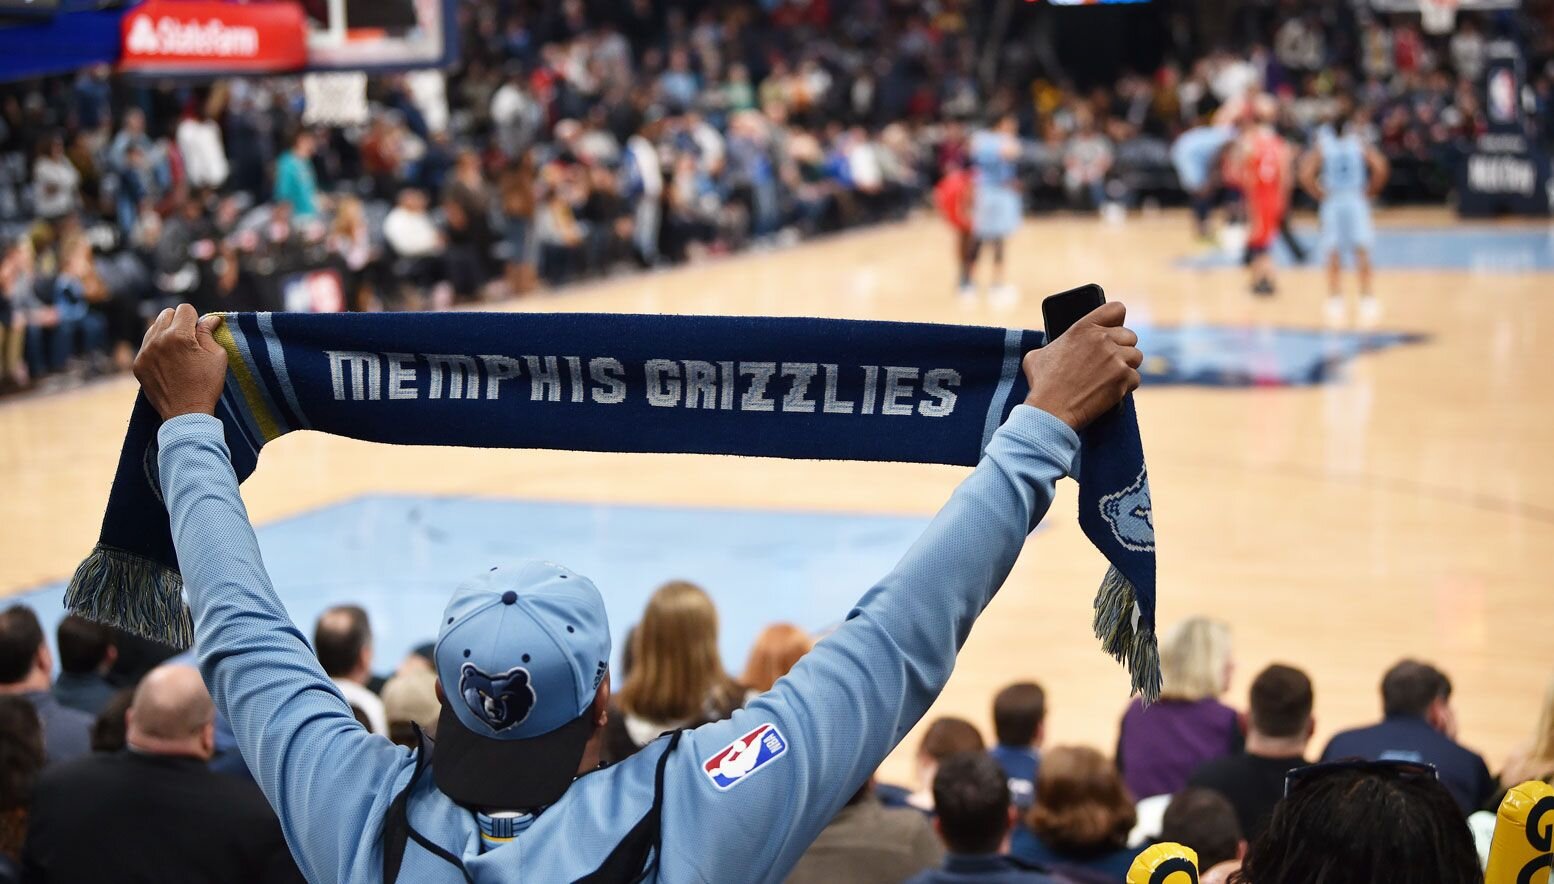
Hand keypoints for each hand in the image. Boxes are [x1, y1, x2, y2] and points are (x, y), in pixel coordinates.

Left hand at [134, 304, 227, 420]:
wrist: (186, 414)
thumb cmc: (206, 385)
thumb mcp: (217, 357)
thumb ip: (209, 333)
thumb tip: (210, 318)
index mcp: (179, 336)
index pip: (185, 309)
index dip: (195, 319)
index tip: (199, 332)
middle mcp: (158, 340)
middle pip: (166, 314)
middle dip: (179, 322)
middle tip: (188, 340)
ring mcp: (145, 352)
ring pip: (154, 326)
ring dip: (166, 333)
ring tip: (177, 351)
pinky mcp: (138, 363)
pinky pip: (146, 344)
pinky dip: (156, 347)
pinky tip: (167, 362)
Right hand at [1022, 301, 1141, 430]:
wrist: (1051, 410)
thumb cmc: (1042, 384)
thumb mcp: (1039, 355)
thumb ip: (1056, 345)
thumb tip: (1057, 348)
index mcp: (1083, 328)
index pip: (1116, 309)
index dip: (1116, 319)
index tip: (1113, 329)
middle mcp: (1103, 339)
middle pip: (1130, 336)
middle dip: (1122, 348)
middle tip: (1110, 362)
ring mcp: (1115, 358)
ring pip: (1136, 357)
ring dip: (1126, 367)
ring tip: (1110, 378)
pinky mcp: (1123, 378)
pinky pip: (1135, 378)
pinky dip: (1125, 386)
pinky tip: (1110, 391)